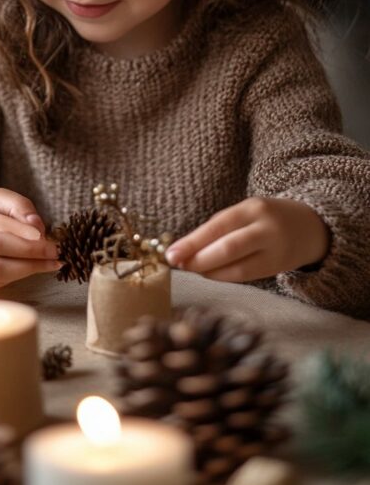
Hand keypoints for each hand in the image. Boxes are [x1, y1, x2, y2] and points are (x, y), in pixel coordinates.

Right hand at [0, 188, 61, 287]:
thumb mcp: (1, 197)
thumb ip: (20, 207)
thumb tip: (37, 228)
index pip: (0, 236)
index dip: (27, 244)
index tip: (51, 245)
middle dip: (31, 260)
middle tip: (55, 256)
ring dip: (26, 271)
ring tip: (48, 264)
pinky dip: (15, 277)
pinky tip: (29, 267)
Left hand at [165, 196, 330, 282]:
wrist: (313, 227)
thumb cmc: (268, 218)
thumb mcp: (247, 212)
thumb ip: (220, 227)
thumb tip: (184, 248)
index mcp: (253, 208)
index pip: (219, 225)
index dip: (193, 241)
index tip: (171, 253)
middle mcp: (266, 228)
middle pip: (228, 247)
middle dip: (199, 259)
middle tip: (177, 264)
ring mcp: (275, 250)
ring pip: (238, 266)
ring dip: (209, 271)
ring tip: (192, 269)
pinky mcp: (278, 268)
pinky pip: (247, 276)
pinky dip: (224, 277)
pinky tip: (210, 274)